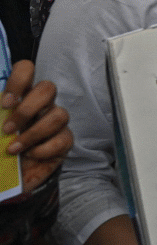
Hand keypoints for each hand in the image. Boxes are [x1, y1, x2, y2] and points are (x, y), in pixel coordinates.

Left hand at [2, 61, 70, 191]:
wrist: (8, 174)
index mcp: (20, 95)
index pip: (27, 70)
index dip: (19, 80)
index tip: (5, 103)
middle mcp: (40, 104)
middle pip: (48, 88)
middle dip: (27, 109)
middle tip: (7, 129)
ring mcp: (54, 121)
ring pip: (59, 114)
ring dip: (33, 133)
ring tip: (13, 148)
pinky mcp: (63, 141)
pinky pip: (62, 139)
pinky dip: (43, 149)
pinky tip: (29, 156)